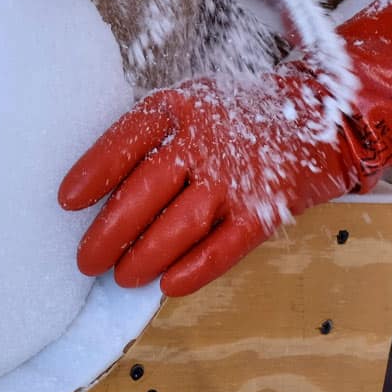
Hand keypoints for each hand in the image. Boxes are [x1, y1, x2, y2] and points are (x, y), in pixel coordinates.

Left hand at [59, 0, 391, 295]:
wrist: (325, 115)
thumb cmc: (240, 118)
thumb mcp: (194, 106)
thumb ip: (155, 137)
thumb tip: (100, 189)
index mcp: (181, 106)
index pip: (126, 138)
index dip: (94, 170)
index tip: (67, 200)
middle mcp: (206, 138)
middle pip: (145, 188)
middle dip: (110, 230)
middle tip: (86, 259)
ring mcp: (237, 174)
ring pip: (179, 223)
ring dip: (145, 255)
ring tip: (121, 276)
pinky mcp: (266, 207)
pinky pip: (224, 246)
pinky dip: (194, 269)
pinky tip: (169, 286)